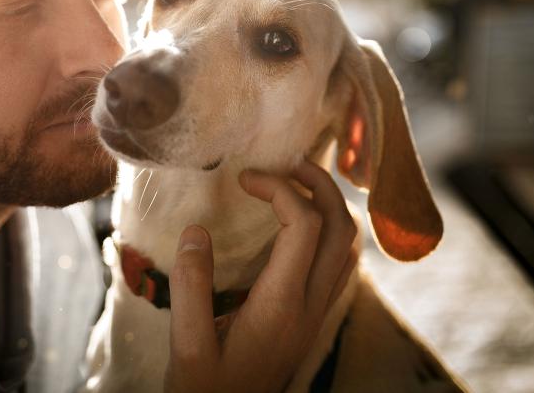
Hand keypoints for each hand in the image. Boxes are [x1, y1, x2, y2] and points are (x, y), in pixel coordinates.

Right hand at [164, 161, 357, 392]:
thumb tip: (196, 230)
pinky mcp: (312, 317)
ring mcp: (316, 313)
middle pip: (341, 227)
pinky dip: (328, 229)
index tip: (244, 178)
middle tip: (280, 164)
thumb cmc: (204, 388)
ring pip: (348, 245)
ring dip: (328, 204)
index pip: (303, 226)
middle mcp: (309, 305)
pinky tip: (297, 222)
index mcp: (280, 305)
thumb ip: (190, 286)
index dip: (278, 188)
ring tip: (293, 182)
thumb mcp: (185, 343)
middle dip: (317, 183)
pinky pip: (339, 262)